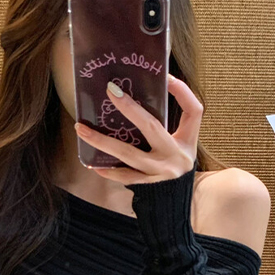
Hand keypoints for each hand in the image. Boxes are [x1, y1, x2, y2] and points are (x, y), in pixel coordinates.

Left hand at [74, 73, 200, 184]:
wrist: (183, 197)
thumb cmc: (179, 159)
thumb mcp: (186, 139)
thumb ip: (176, 116)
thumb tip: (157, 85)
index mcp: (187, 141)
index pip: (192, 111)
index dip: (182, 92)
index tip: (167, 76)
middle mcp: (174, 156)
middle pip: (151, 128)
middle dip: (130, 109)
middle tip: (110, 92)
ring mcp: (160, 172)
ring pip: (129, 155)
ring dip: (103, 142)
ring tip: (82, 130)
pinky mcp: (147, 184)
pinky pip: (124, 176)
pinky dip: (108, 170)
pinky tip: (92, 163)